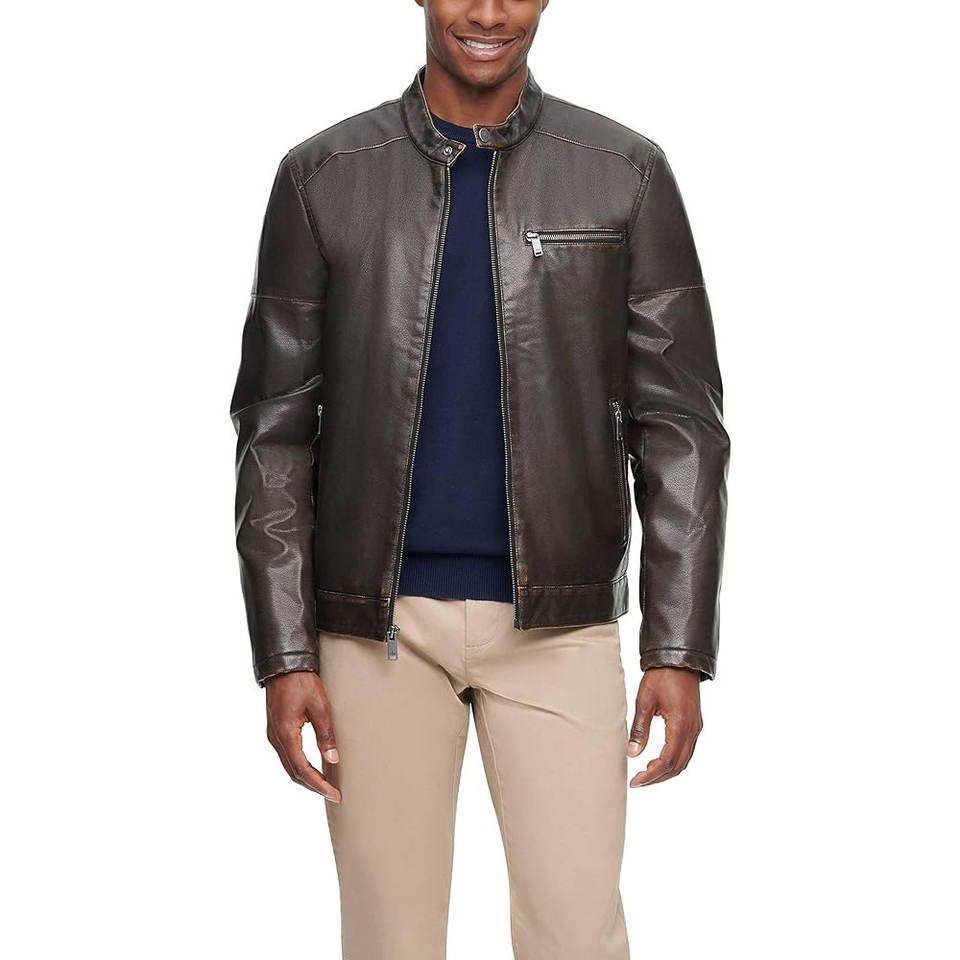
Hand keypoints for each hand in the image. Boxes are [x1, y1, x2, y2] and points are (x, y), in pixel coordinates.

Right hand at [265, 671, 340, 801]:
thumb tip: (333, 759)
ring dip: (306, 778)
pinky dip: (300, 766)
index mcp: (286, 734)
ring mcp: (273, 735)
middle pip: (293, 772)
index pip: (303, 769)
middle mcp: (276, 738)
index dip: (319, 784)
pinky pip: (287, 756)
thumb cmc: (301, 682)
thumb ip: (325, 734)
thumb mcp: (319, 706)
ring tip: (325, 785)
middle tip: (332, 794)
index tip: (334, 793)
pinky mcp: (276, 730)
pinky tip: (312, 767)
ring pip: (289, 766)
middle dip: (313, 786)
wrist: (284, 665)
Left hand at [627, 667, 702, 786]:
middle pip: (678, 766)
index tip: (635, 781)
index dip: (651, 775)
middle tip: (638, 781)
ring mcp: (696, 728)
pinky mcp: (695, 724)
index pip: (667, 761)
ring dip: (666, 770)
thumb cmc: (661, 676)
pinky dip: (673, 760)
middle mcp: (692, 730)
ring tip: (645, 773)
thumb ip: (639, 729)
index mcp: (680, 725)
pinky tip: (658, 760)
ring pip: (684, 760)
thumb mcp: (645, 701)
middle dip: (658, 777)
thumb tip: (632, 753)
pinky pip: (686, 750)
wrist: (679, 660)